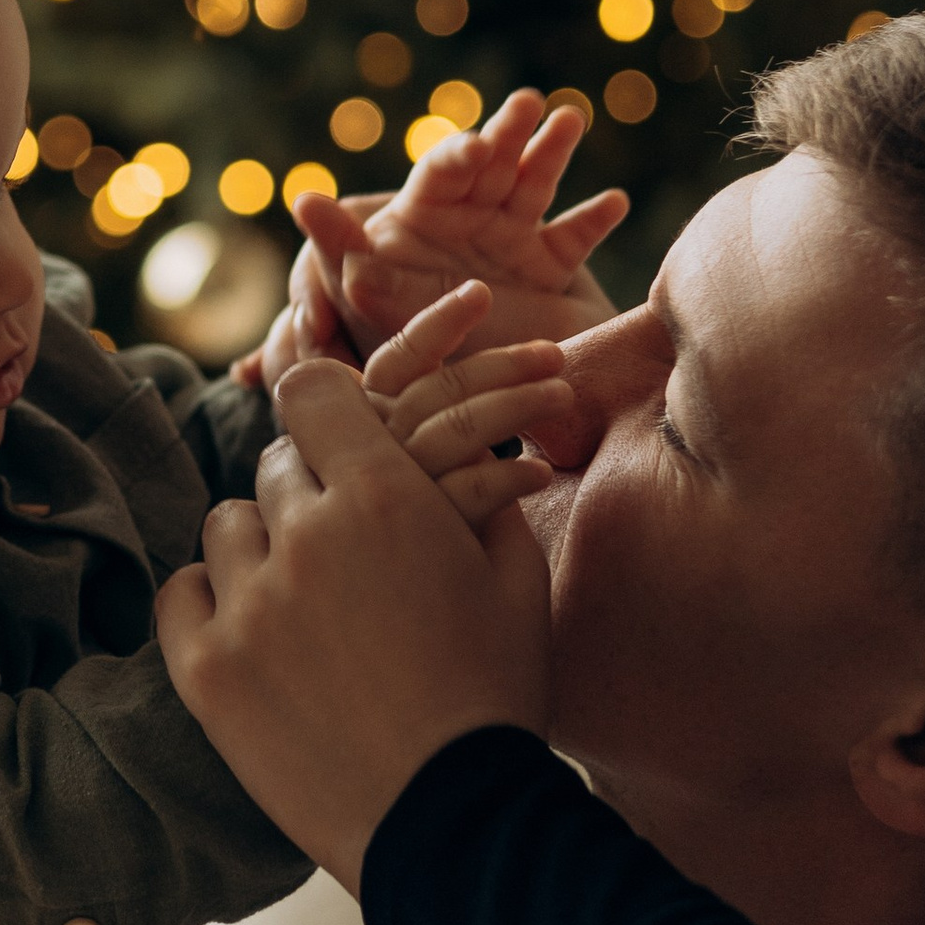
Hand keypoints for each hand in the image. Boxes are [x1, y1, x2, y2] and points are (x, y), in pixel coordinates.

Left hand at [157, 357, 552, 885]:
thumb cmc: (496, 697)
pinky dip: (211, 600)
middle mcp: (305, 536)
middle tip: (347, 552)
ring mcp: (246, 604)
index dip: (327, 411)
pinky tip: (254, 631)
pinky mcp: (204, 669)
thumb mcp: (518, 580)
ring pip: (228, 526)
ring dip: (263, 547)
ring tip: (307, 603)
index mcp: (385, 497)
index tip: (339, 441)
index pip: (311, 392)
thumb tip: (464, 440)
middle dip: (311, 493)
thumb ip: (485, 492)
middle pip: (275, 465)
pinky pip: (182, 591)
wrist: (450, 821)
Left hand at [291, 90, 624, 358]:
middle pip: (492, 164)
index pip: (441, 173)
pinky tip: (614, 202)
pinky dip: (595, 218)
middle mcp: (467, 219)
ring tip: (568, 119)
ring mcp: (511, 237)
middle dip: (509, 131)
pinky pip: (574, 236)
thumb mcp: (372, 299)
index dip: (457, 155)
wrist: (462, 411)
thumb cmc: (404, 349)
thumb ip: (342, 250)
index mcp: (424, 218)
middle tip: (529, 104)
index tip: (474, 149)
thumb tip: (303, 199)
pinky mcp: (550, 266)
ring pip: (534, 182)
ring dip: (551, 149)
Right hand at [359, 286, 590, 528]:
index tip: (480, 294)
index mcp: (361, 431)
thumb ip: (426, 418)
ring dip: (514, 407)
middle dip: (499, 365)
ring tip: (563, 396)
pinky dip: (506, 480)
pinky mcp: (419, 544)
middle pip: (432, 393)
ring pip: (451, 433)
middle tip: (554, 356)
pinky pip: (467, 496)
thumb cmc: (418, 547)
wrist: (403, 630)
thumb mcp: (413, 468)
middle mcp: (368, 459)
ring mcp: (391, 500)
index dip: (436, 325)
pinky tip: (539, 473)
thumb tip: (458, 361)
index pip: (395, 364)